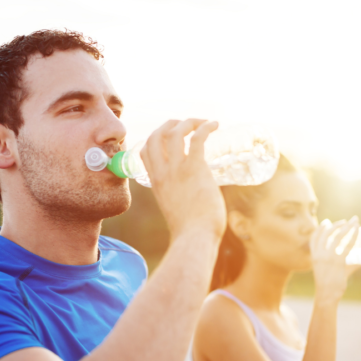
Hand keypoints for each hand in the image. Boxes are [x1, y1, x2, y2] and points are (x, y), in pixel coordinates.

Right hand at [140, 119, 225, 240]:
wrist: (194, 238)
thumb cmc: (190, 231)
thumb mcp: (175, 209)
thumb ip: (179, 198)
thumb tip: (196, 198)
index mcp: (156, 182)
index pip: (144, 151)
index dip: (155, 138)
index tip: (170, 136)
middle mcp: (163, 173)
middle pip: (156, 135)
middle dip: (170, 124)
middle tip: (187, 125)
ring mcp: (177, 170)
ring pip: (175, 132)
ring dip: (189, 122)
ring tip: (203, 122)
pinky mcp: (195, 168)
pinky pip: (197, 138)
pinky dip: (206, 126)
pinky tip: (215, 124)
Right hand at [311, 217, 359, 304]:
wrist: (326, 295)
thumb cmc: (328, 285)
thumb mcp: (330, 271)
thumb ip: (345, 263)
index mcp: (314, 256)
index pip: (314, 238)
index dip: (320, 228)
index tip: (327, 222)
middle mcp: (319, 255)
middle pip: (326, 233)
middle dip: (337, 224)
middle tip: (347, 220)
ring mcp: (328, 257)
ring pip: (337, 236)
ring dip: (347, 227)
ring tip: (355, 222)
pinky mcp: (338, 261)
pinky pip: (347, 245)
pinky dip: (353, 236)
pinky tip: (358, 231)